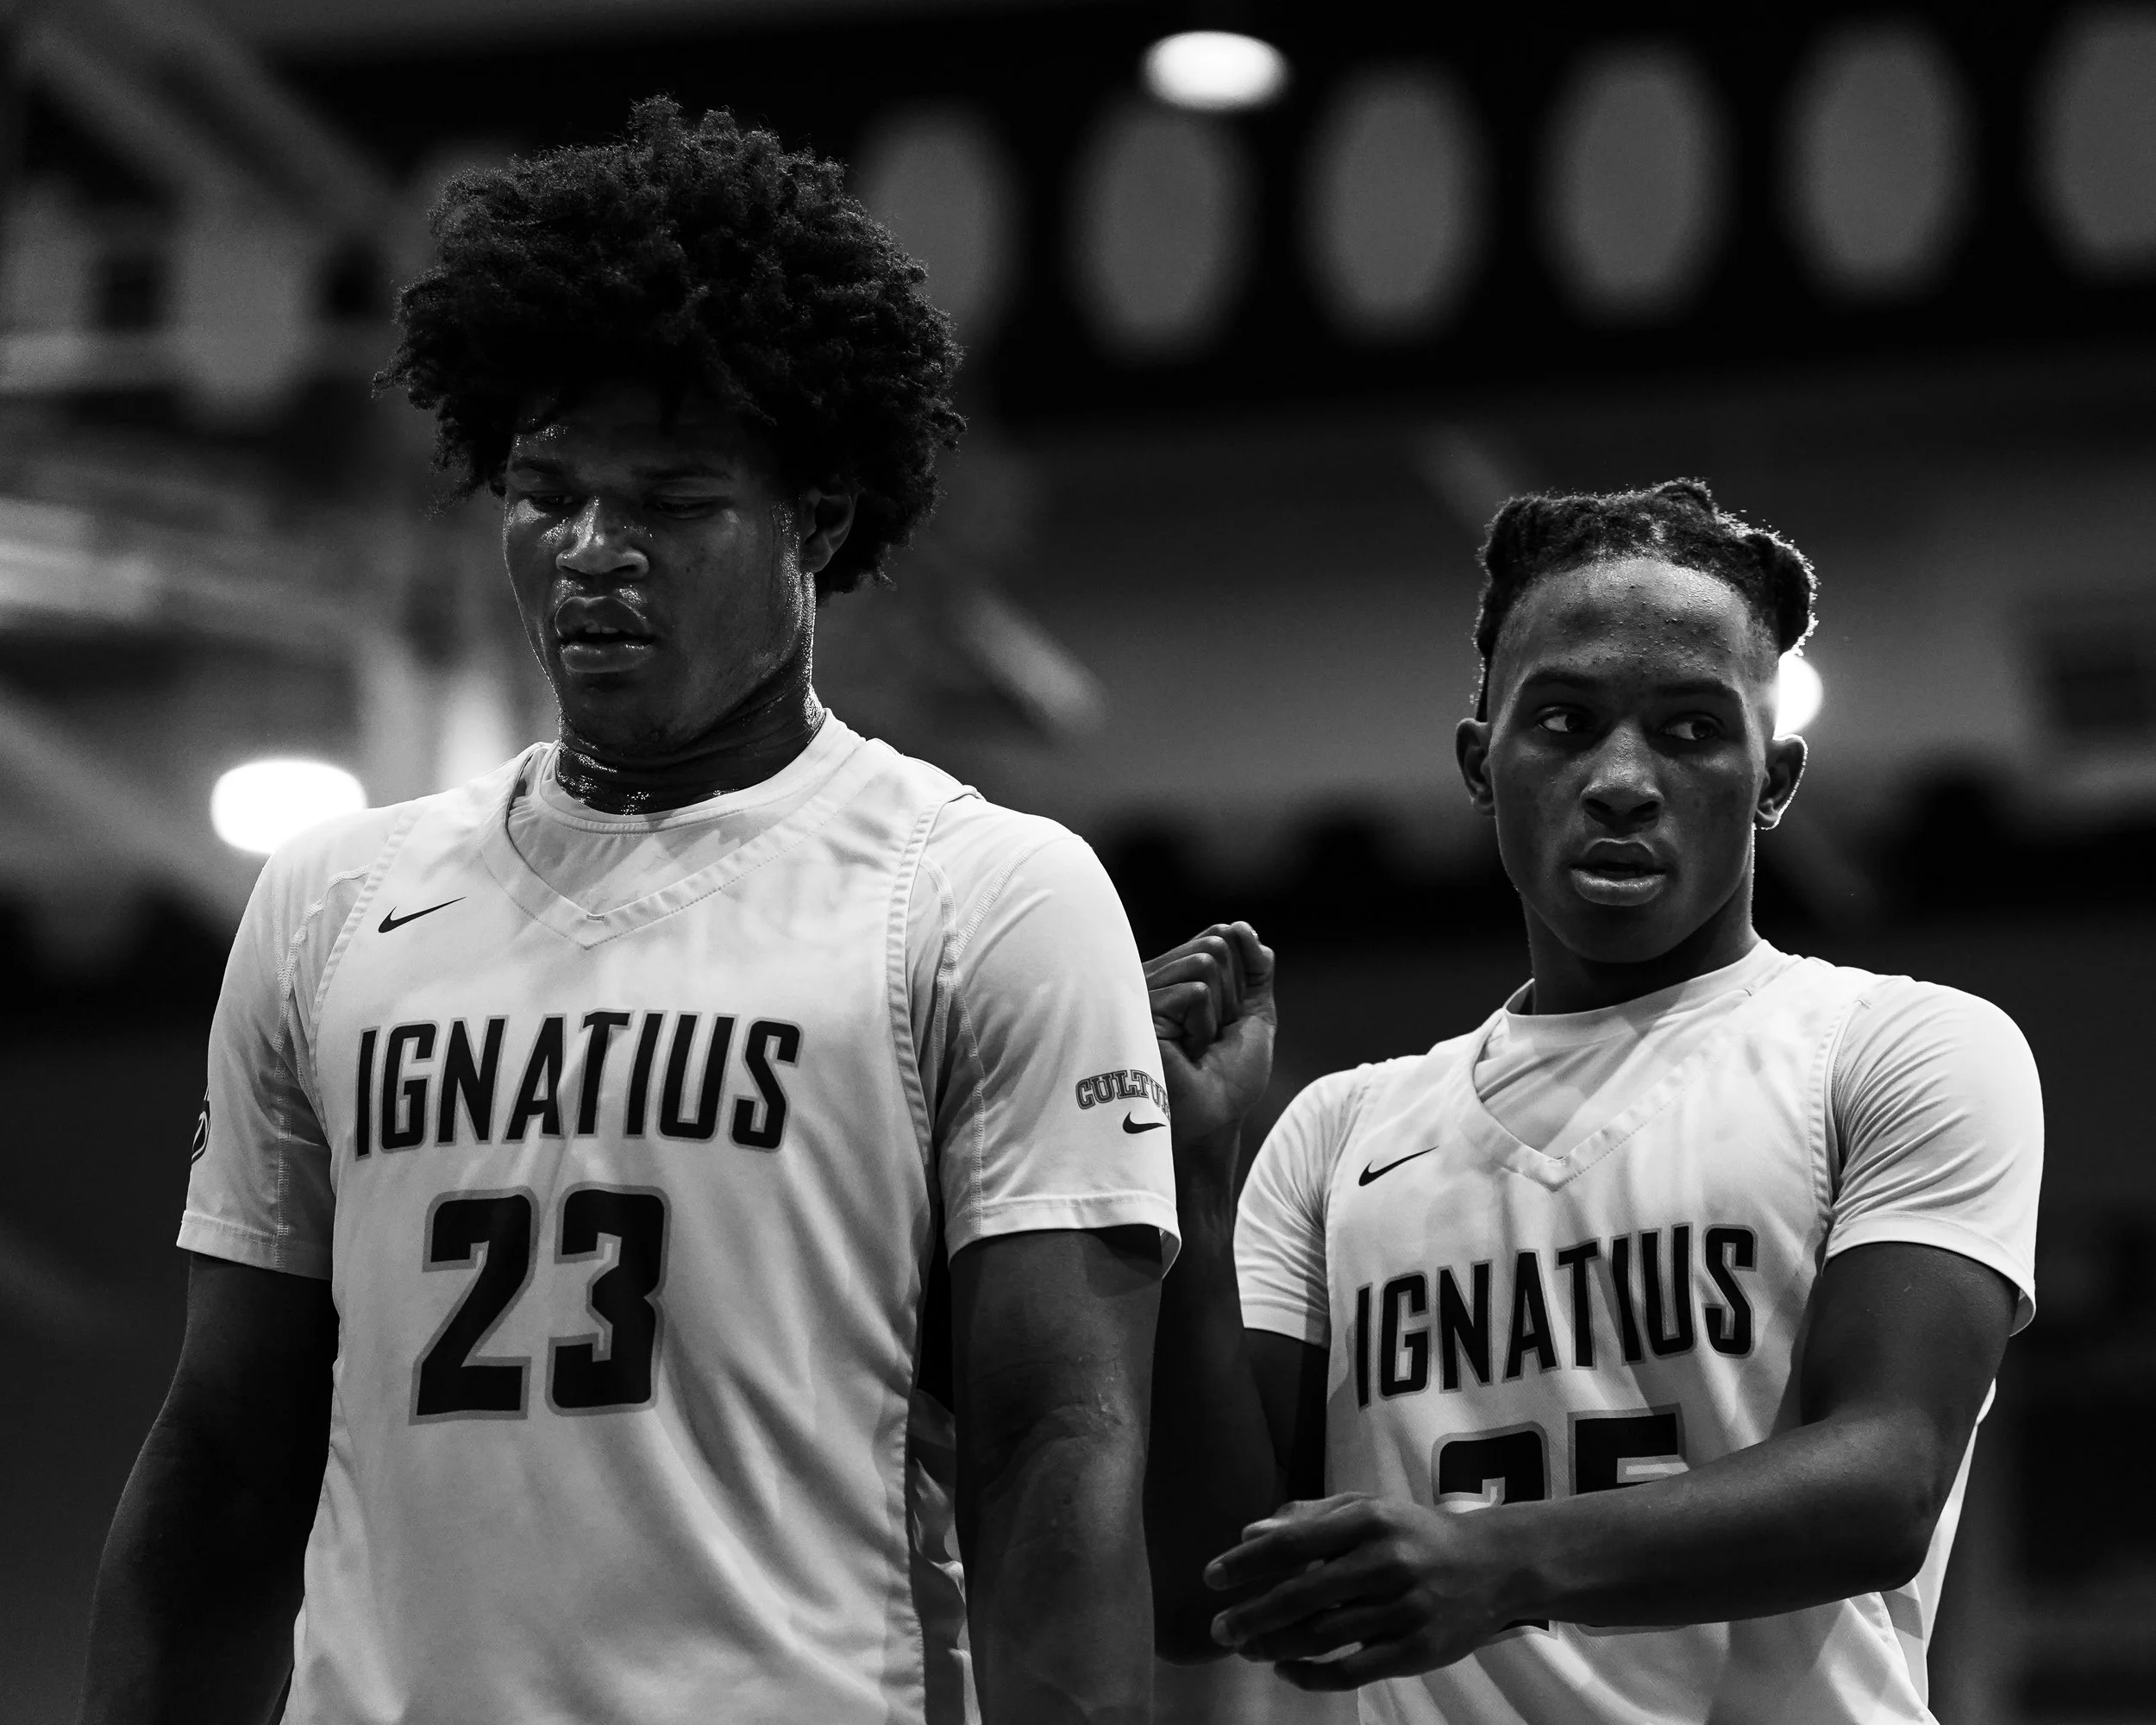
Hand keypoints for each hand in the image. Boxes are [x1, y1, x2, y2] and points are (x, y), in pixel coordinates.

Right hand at [1144, 922, 1275, 1147]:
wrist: (1214, 1120)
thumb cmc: (1229, 1077)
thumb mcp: (1254, 1014)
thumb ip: (1256, 968)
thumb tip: (1242, 926)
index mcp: (1180, 973)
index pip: (1222, 936)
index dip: (1240, 979)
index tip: (1228, 1021)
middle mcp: (1159, 975)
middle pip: (1216, 945)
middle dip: (1231, 995)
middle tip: (1213, 1036)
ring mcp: (1146, 989)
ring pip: (1206, 963)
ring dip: (1217, 1013)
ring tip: (1196, 1044)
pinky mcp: (1139, 1007)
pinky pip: (1194, 991)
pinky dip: (1203, 1026)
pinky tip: (1185, 1051)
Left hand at [1202, 1492, 1522, 1690]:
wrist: (1494, 1564)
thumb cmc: (1413, 1533)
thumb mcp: (1366, 1508)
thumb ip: (1307, 1517)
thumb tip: (1249, 1532)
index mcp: (1369, 1520)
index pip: (1293, 1542)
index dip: (1247, 1562)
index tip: (1212, 1577)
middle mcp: (1385, 1563)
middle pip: (1302, 1596)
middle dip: (1252, 1615)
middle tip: (1219, 1629)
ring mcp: (1403, 1610)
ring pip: (1322, 1637)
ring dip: (1274, 1646)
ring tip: (1247, 1648)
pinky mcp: (1417, 1650)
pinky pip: (1352, 1672)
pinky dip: (1311, 1676)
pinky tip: (1286, 1669)